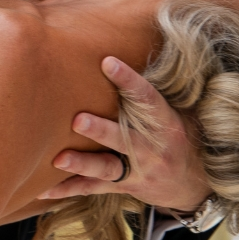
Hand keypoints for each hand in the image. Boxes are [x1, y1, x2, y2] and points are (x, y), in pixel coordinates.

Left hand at [40, 56, 208, 212]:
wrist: (194, 183)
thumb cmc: (176, 133)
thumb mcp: (176, 110)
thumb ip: (148, 91)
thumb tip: (121, 49)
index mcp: (165, 122)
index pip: (148, 98)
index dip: (129, 80)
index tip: (108, 62)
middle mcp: (152, 148)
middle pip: (125, 139)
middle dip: (101, 131)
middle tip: (77, 120)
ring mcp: (139, 170)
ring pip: (108, 168)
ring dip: (83, 163)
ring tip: (58, 159)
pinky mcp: (125, 186)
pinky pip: (94, 188)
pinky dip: (68, 189)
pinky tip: (44, 190)